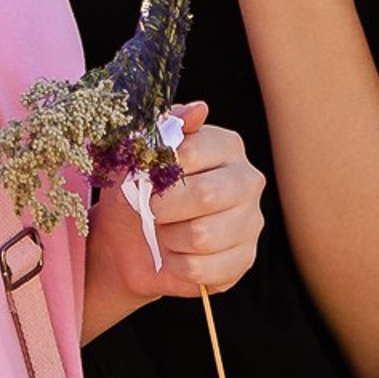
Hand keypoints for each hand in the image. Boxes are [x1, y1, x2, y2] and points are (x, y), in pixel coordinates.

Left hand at [84, 103, 265, 313]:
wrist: (127, 246)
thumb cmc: (135, 192)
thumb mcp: (136, 155)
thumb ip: (162, 127)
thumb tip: (199, 108)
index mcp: (226, 146)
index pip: (194, 152)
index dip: (158, 169)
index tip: (144, 177)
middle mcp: (248, 180)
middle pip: (206, 195)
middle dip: (163, 208)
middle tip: (151, 209)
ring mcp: (250, 222)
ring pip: (202, 236)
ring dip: (169, 238)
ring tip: (165, 232)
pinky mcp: (243, 259)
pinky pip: (203, 269)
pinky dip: (177, 266)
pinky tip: (175, 256)